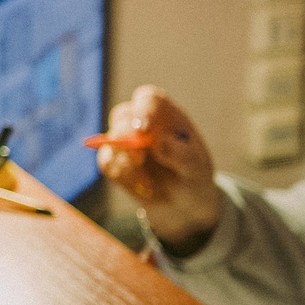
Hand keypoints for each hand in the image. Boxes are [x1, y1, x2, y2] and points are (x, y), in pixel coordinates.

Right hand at [94, 86, 220, 257]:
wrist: (183, 205)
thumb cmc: (194, 178)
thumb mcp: (197, 169)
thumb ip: (183, 155)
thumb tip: (160, 142)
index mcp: (166, 115)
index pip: (148, 99)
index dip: (142, 109)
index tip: (143, 129)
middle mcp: (142, 122)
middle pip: (123, 115)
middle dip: (126, 137)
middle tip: (138, 160)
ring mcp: (125, 141)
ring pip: (111, 140)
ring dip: (127, 164)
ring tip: (149, 185)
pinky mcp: (114, 161)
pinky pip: (106, 162)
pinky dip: (123, 177)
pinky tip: (142, 187)